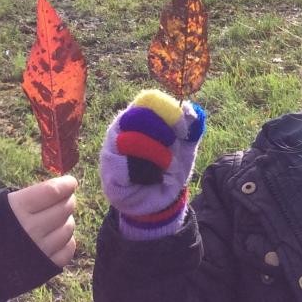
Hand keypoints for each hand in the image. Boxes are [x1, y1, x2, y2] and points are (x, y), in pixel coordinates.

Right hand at [8, 176, 77, 266]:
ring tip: (57, 218)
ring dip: (66, 220)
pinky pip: (67, 250)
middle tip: (65, 198)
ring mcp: (40, 249)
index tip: (70, 182)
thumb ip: (24, 197)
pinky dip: (66, 241)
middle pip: (63, 209)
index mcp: (17, 208)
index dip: (65, 184)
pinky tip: (57, 237)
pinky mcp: (45, 267)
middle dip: (68, 200)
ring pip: (68, 229)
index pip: (52, 191)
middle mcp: (31, 228)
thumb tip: (52, 190)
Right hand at [98, 89, 204, 236]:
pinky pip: (126, 165)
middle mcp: (123, 127)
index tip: (183, 130)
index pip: (150, 100)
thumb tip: (192, 109)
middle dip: (162, 132)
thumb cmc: (169, 170)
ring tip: (165, 165)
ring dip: (156, 153)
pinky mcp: (109, 169)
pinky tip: (151, 178)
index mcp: (141, 116)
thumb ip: (192, 128)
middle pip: (139, 116)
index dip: (168, 111)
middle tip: (173, 147)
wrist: (159, 201)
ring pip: (131, 140)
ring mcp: (112, 147)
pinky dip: (145, 172)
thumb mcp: (186, 148)